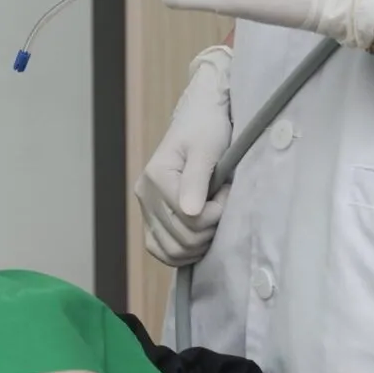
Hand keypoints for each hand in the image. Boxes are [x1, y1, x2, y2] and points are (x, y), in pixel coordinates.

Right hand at [134, 46, 232, 266]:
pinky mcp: (152, 218)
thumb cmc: (207, 128)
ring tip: (213, 217)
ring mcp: (146, 208)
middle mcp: (145, 194)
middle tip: (222, 202)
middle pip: (182, 237)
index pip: (190, 218)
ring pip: (172, 250)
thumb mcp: (206, 148)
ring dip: (200, 243)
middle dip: (211, 228)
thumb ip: (196, 179)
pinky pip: (160, 249)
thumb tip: (189, 212)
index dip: (217, 213)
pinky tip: (200, 240)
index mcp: (156, 177)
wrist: (200, 118)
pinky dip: (181, 253)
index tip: (227, 191)